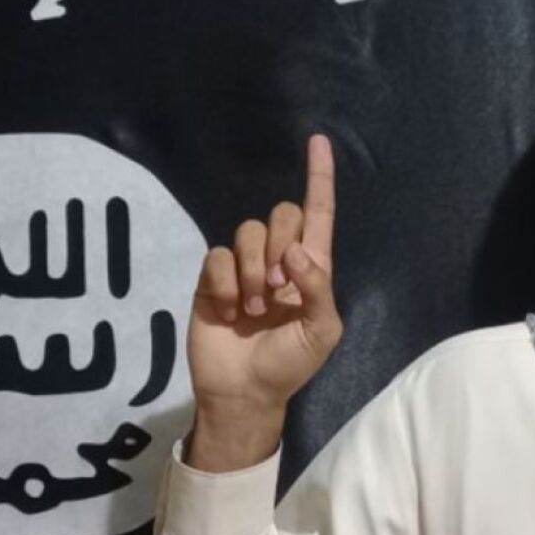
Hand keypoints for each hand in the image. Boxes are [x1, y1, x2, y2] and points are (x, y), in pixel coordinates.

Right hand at [185, 133, 342, 470]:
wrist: (244, 393)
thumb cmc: (289, 365)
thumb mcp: (322, 332)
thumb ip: (318, 288)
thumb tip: (296, 251)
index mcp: (311, 268)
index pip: (318, 213)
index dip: (319, 177)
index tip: (318, 141)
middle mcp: (277, 260)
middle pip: (281, 214)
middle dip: (280, 242)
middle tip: (277, 286)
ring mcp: (243, 268)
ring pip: (247, 232)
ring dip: (252, 271)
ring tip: (253, 309)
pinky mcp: (212, 280)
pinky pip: (217, 257)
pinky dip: (226, 283)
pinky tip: (230, 311)